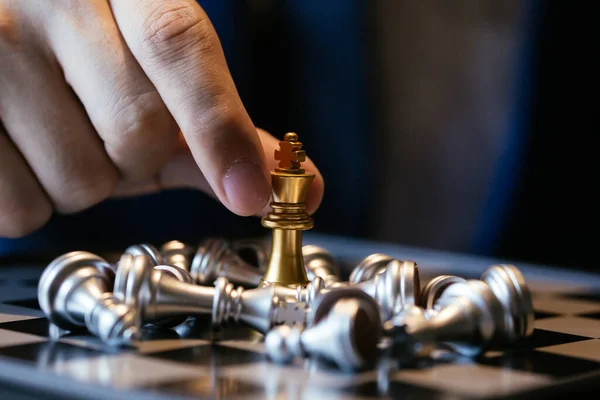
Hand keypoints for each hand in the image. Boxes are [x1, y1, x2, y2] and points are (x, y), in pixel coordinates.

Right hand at [0, 0, 323, 237]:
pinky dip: (29, 201)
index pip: (176, 42)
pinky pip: (18, 206)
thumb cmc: (76, 61)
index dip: (217, 124)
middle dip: (135, 163)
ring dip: (81, 183)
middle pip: (137, 134)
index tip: (251, 194)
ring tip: (49, 134)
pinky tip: (15, 151)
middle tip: (100, 130)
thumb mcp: (146, 75)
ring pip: (79, 181)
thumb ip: (212, 120)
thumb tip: (293, 181)